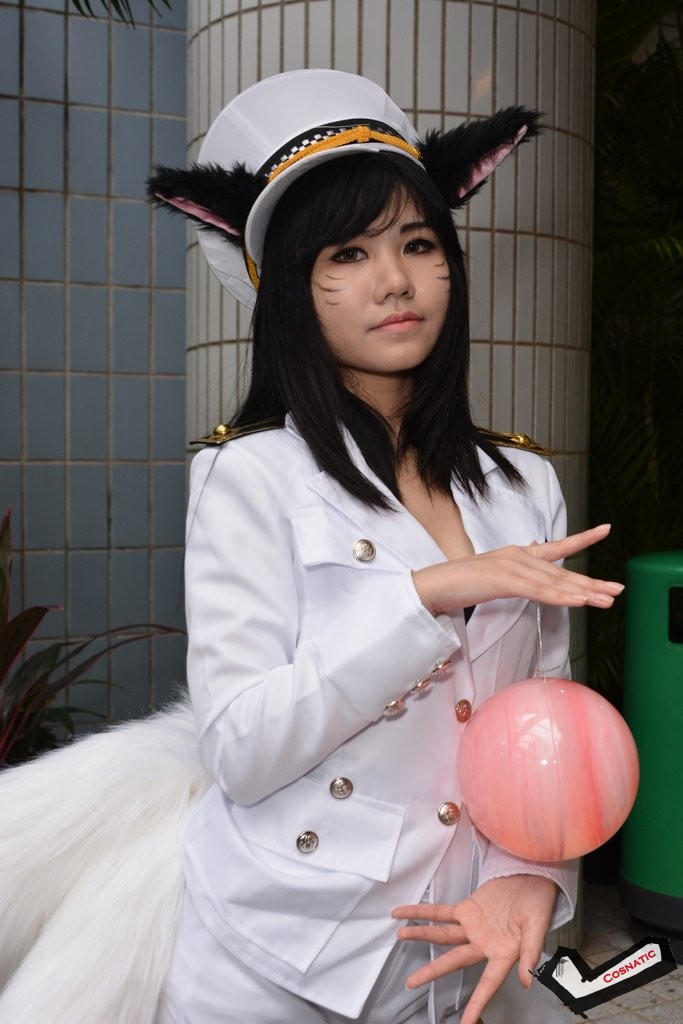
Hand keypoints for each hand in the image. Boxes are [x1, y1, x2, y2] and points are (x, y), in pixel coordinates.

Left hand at [393, 875, 556, 1023]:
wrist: (532, 877)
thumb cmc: (538, 903)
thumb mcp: (538, 927)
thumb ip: (531, 953)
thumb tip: (528, 980)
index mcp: (504, 954)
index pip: (488, 983)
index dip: (478, 1003)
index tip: (467, 1023)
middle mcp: (484, 944)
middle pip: (454, 961)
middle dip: (433, 971)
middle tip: (412, 983)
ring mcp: (473, 927)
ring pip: (442, 935)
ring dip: (421, 935)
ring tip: (400, 936)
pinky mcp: (467, 909)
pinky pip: (441, 912)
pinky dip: (423, 912)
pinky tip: (406, 914)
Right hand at [412, 523, 623, 615]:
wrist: (431, 586)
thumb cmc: (457, 584)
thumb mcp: (491, 576)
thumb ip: (513, 574)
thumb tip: (530, 564)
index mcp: (516, 555)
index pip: (555, 547)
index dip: (582, 538)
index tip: (605, 530)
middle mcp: (517, 556)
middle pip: (561, 571)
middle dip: (591, 581)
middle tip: (617, 589)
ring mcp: (510, 566)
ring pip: (555, 581)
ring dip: (583, 592)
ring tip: (606, 600)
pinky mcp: (503, 580)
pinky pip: (538, 590)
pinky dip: (560, 595)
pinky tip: (578, 600)